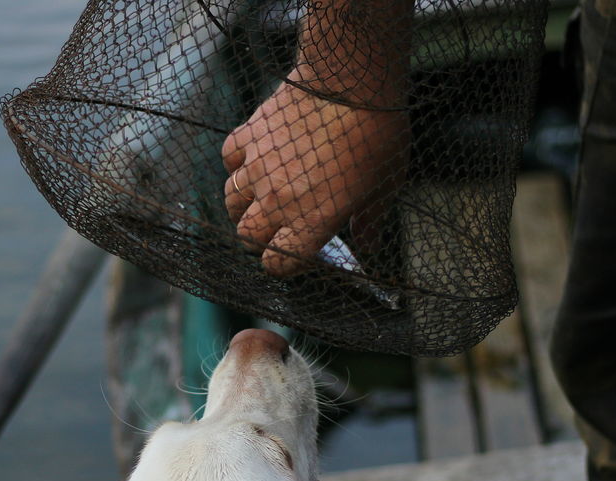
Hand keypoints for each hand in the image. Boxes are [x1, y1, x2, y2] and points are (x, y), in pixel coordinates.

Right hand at [222, 80, 409, 276]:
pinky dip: (238, 163)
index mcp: (310, 222)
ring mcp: (259, 168)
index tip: (300, 252)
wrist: (352, 80)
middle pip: (247, 237)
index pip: (277, 265)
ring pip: (232, 201)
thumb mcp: (386, 186)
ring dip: (244, 204)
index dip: (286, 264)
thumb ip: (371, 219)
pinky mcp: (250, 135)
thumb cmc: (376, 134)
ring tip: (262, 195)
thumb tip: (367, 243)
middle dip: (260, 237)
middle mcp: (277, 201)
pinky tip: (254, 159)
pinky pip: (230, 159)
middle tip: (278, 225)